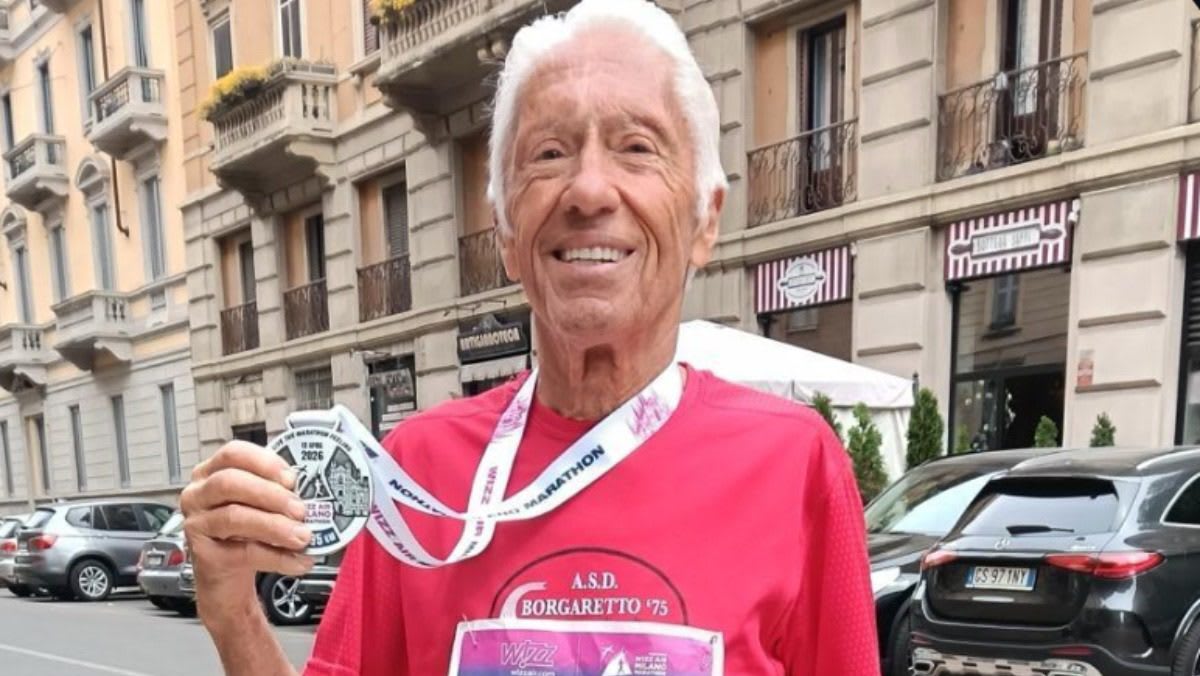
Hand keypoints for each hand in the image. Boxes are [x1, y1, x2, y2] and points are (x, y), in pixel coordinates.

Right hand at [180, 441, 313, 621]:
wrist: (226, 574)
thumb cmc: (245, 530)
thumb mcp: (259, 505)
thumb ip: (278, 493)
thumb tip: (313, 495)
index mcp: (213, 471)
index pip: (234, 453)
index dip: (265, 463)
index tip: (291, 478)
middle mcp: (199, 494)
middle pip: (230, 482)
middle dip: (271, 494)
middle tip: (300, 510)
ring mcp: (197, 524)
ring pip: (235, 517)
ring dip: (275, 526)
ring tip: (302, 536)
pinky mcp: (204, 555)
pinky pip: (244, 552)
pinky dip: (278, 557)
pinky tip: (298, 560)